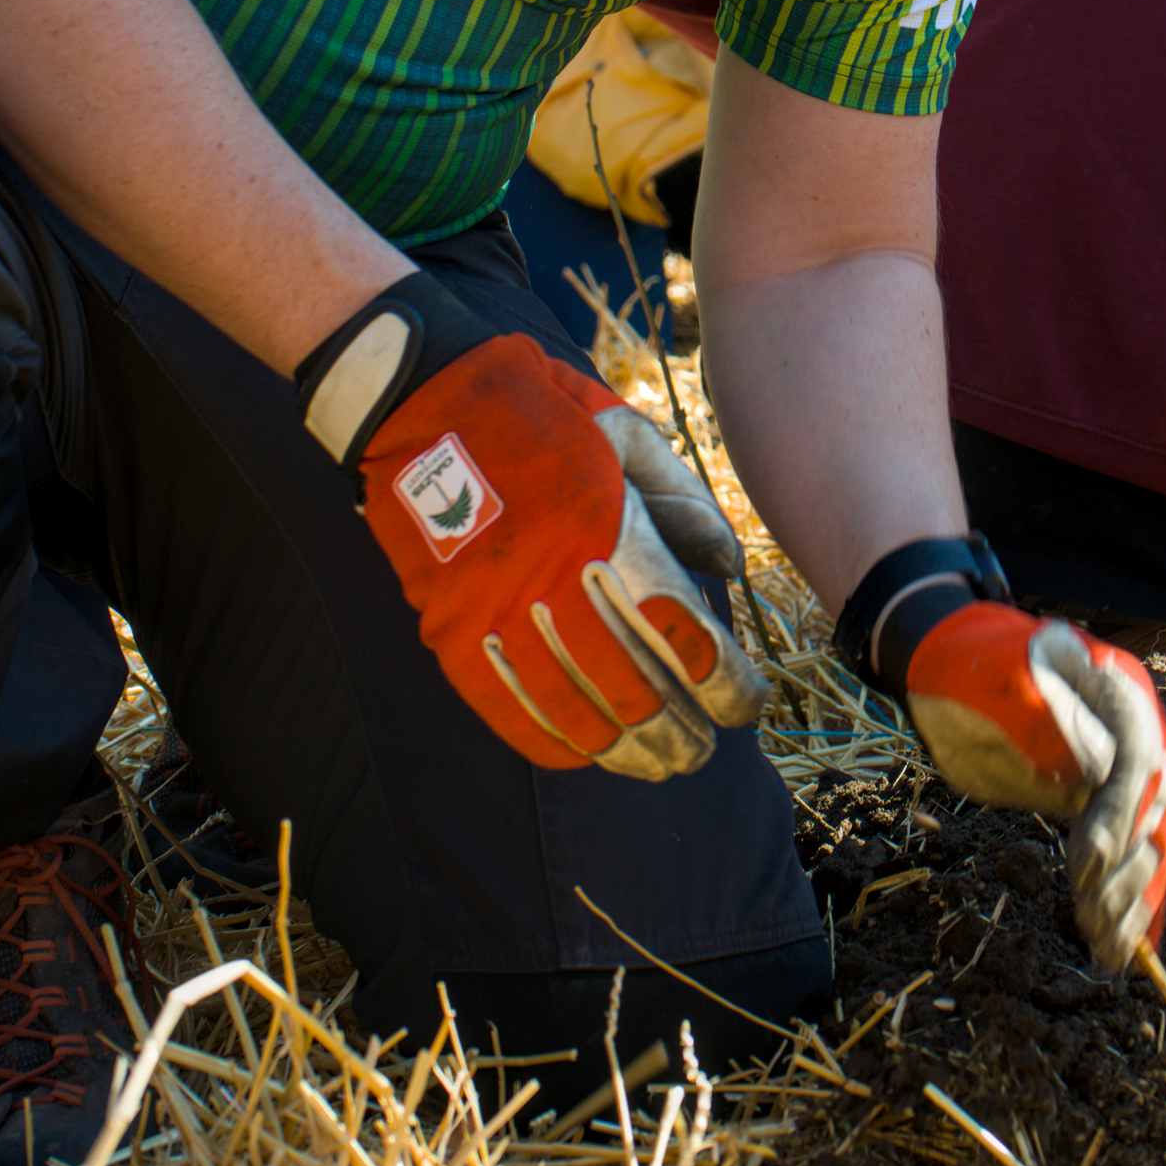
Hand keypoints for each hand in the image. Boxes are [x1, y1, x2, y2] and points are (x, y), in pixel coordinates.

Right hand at [299, 274, 768, 776]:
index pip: (684, 637)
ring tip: (660, 764)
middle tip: (705, 750)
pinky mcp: (451, 632)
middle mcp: (556, 582)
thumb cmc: (538, 413)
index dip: (725, 684)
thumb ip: (686, 502)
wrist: (419, 400)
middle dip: (682, 732)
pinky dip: (553, 742)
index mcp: (609, 530)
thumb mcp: (627, 434)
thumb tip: (731, 571)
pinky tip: (587, 756)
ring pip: (576, 712)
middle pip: (637, 690)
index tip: (746, 702)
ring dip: (627, 752)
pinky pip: (509, 708)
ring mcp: (497, 614)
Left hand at [907, 609, 1165, 965]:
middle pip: (1154, 813)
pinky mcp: (1107, 807)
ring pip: (1150, 846)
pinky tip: (1129, 949)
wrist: (961, 666)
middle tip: (1091, 921)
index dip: (1118, 818)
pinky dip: (1134, 906)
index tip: (1086, 863)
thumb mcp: (996, 676)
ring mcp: (1129, 774)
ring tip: (1109, 952)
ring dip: (1132, 903)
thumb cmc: (974, 667)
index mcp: (1120, 693)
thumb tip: (1093, 764)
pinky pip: (1134, 859)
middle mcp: (1139, 735)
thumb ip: (1038, 713)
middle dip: (1127, 874)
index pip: (1136, 764)